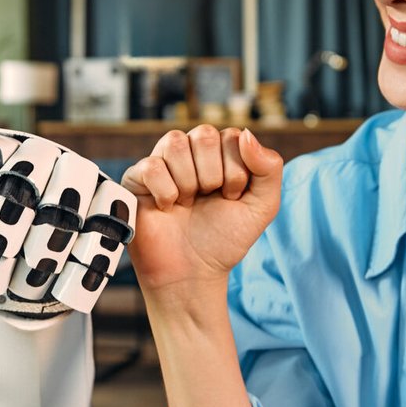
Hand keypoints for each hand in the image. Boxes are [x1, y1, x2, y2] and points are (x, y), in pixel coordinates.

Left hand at [0, 128, 135, 315]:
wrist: (14, 284)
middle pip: (24, 182)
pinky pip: (106, 231)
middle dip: (2, 232)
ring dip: (39, 257)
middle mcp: (41, 152)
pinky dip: (81, 266)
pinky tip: (60, 288)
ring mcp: (81, 175)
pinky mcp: (112, 205)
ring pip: (65, 210)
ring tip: (22, 283)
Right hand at [121, 125, 283, 293]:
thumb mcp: (263, 206)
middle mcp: (191, 152)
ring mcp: (162, 162)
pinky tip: (167, 207)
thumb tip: (246, 133)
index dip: (236, 172)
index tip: (231, 198)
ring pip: (176, 143)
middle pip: (204, 135)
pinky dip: (165, 192)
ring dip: (188, 182)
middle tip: (207, 201)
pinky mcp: (136, 177)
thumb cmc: (224, 239)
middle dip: (212, 176)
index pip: (232, 136)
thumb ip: (269, 168)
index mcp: (220, 153)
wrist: (192, 272)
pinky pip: (151, 166)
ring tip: (187, 203)